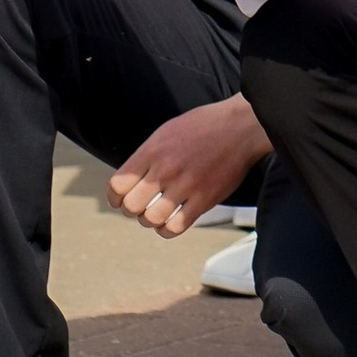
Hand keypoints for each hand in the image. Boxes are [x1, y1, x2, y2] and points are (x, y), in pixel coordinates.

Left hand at [104, 93, 267, 238]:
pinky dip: (167, 230)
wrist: (241, 126)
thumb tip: (128, 181)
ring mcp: (186, 184)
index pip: (117, 185)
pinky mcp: (204, 199)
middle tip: (141, 207)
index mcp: (153, 150)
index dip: (115, 198)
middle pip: (131, 206)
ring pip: (151, 219)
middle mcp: (166, 168)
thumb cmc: (204, 127)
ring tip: (157, 214)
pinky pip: (175, 227)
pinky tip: (170, 222)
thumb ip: (147, 156)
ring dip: (150, 221)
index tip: (121, 200)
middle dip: (132, 211)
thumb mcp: (167, 131)